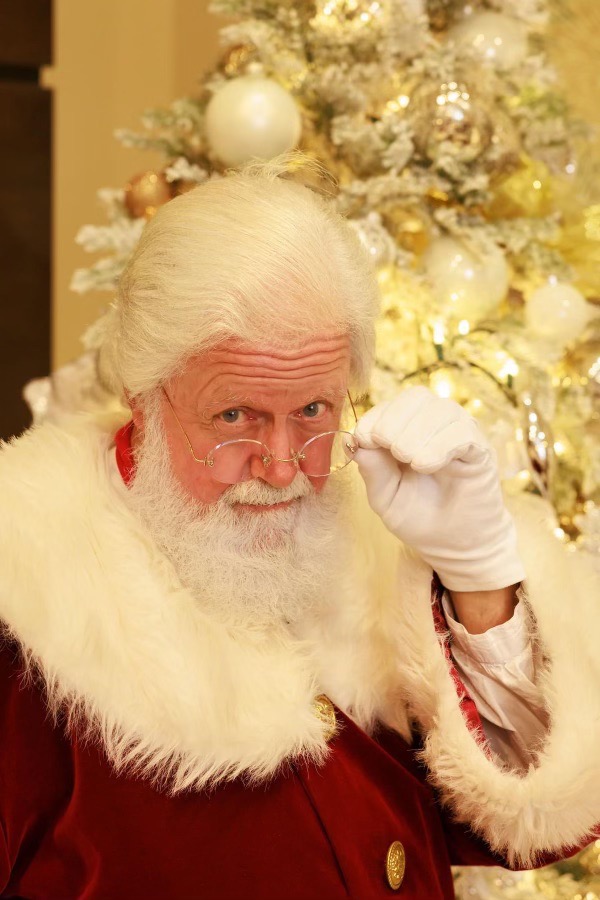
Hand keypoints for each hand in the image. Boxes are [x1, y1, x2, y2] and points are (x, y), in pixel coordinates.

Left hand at [354, 386, 524, 591]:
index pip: (391, 405)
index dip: (374, 418)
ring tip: (412, 463)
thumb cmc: (419, 517)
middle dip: (394, 422)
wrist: (453, 547)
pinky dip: (441, 444)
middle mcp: (435, 426)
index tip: (365, 441)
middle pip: (416, 397)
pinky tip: (427, 465)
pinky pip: (463, 432)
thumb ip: (372, 469)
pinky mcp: (480, 450)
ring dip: (417, 433)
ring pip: (441, 409)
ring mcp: (460, 435)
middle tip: (392, 453)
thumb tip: (356, 441)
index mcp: (407, 431)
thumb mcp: (385, 497)